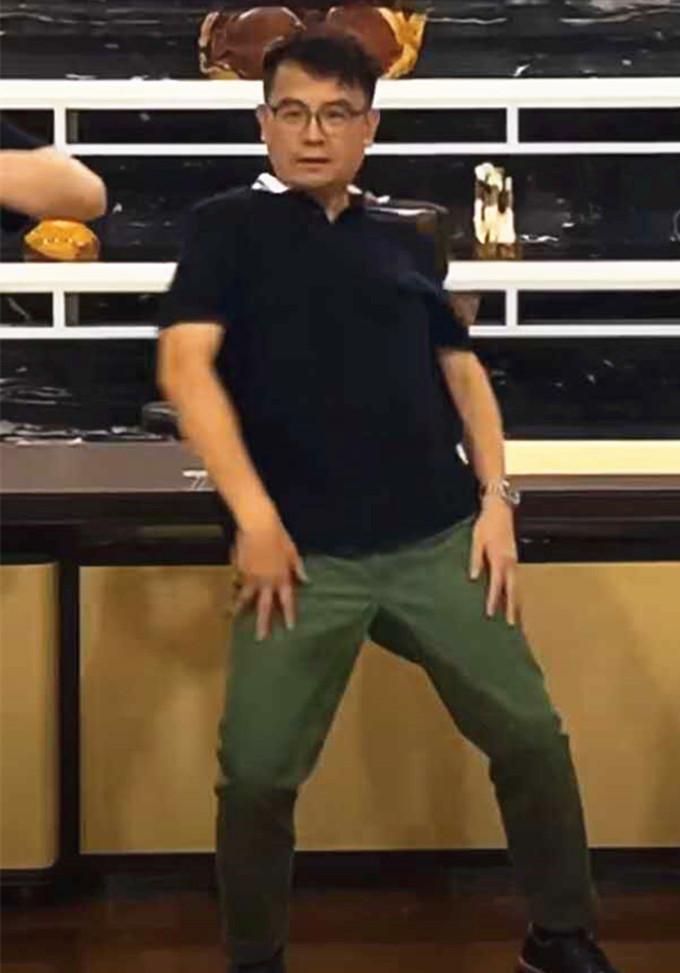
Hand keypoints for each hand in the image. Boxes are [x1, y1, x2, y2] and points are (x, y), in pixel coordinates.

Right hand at [232, 507, 307, 640]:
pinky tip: (228, 594)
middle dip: (263, 623)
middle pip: (264, 606)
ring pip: (245, 598)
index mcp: (282, 578)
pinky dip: (234, 588)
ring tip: (233, 618)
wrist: (258, 526)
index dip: (288, 614)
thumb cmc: (278, 536)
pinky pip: (237, 583)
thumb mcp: (292, 552)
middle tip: (260, 638)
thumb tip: (306, 580)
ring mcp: (251, 577)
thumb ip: (298, 568)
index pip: (286, 601)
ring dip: (239, 609)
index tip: (289, 628)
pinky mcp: (239, 570)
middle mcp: (266, 581)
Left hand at [468, 498, 518, 625]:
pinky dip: (515, 592)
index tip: (490, 614)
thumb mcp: (476, 540)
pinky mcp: (514, 559)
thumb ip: (475, 559)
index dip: (493, 600)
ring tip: (515, 619)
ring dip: (516, 603)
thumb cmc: (486, 524)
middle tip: (511, 625)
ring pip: (517, 586)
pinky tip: (513, 600)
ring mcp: (514, 561)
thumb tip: (473, 578)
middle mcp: (510, 563)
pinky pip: (516, 580)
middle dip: (512, 608)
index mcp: (499, 559)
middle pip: (512, 590)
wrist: (500, 510)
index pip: (496, 585)